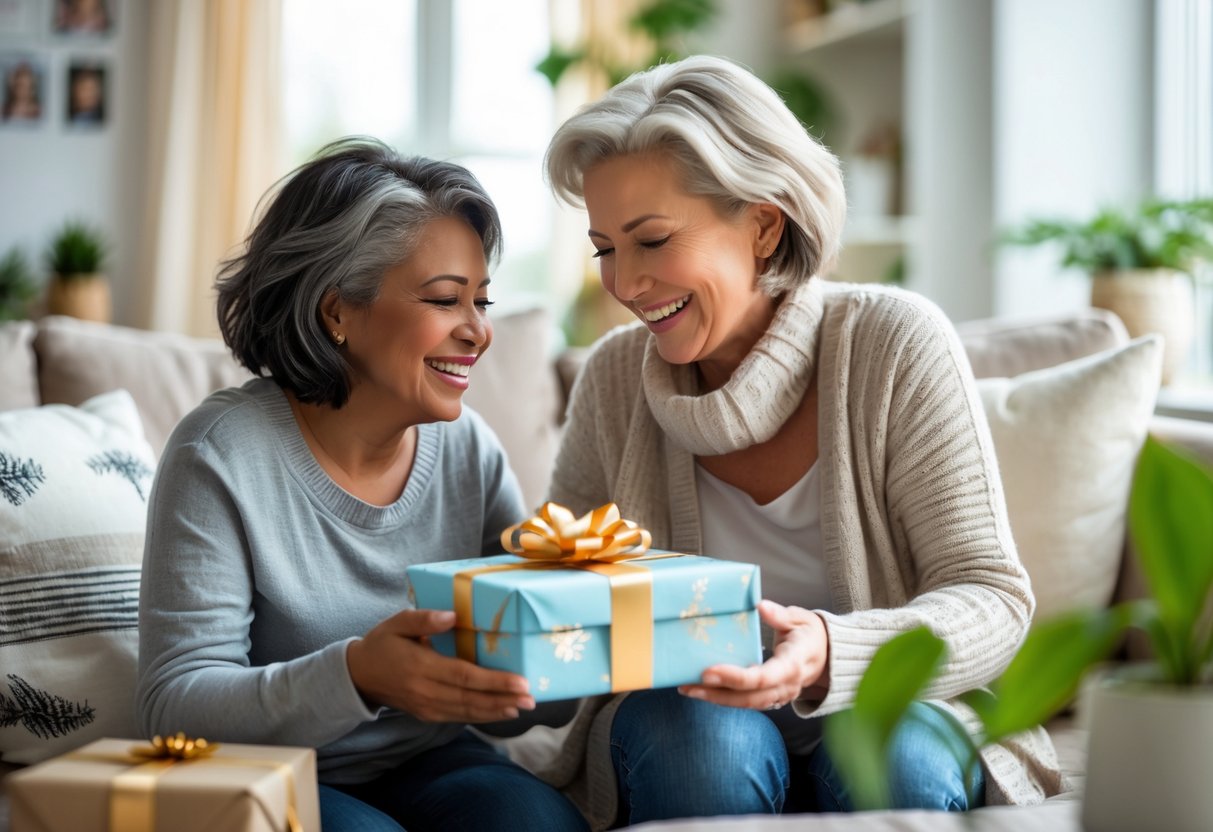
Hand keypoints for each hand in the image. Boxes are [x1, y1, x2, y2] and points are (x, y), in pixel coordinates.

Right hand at [346, 608, 535, 723]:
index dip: (493, 681)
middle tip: (531, 698)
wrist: (358, 675)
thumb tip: (452, 616)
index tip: (519, 681)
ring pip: (466, 711)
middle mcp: (425, 691)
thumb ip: (423, 619)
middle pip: (470, 697)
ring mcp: (426, 706)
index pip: (464, 676)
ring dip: (496, 710)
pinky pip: (458, 716)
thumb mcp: (398, 623)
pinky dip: (481, 715)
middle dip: (503, 699)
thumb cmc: (382, 643)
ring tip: (522, 707)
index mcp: (420, 666)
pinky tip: (500, 711)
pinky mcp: (427, 714)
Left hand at [677, 599, 829, 710]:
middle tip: (689, 685)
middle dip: (718, 693)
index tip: (709, 670)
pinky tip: (702, 690)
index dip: (735, 677)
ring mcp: (779, 695)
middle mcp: (786, 685)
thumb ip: (780, 615)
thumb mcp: (801, 619)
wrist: (828, 656)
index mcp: (794, 664)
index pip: (763, 677)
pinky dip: (723, 698)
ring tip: (688, 689)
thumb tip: (760, 605)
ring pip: (746, 704)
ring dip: (716, 699)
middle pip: (750, 697)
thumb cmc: (811, 634)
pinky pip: (746, 703)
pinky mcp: (771, 698)